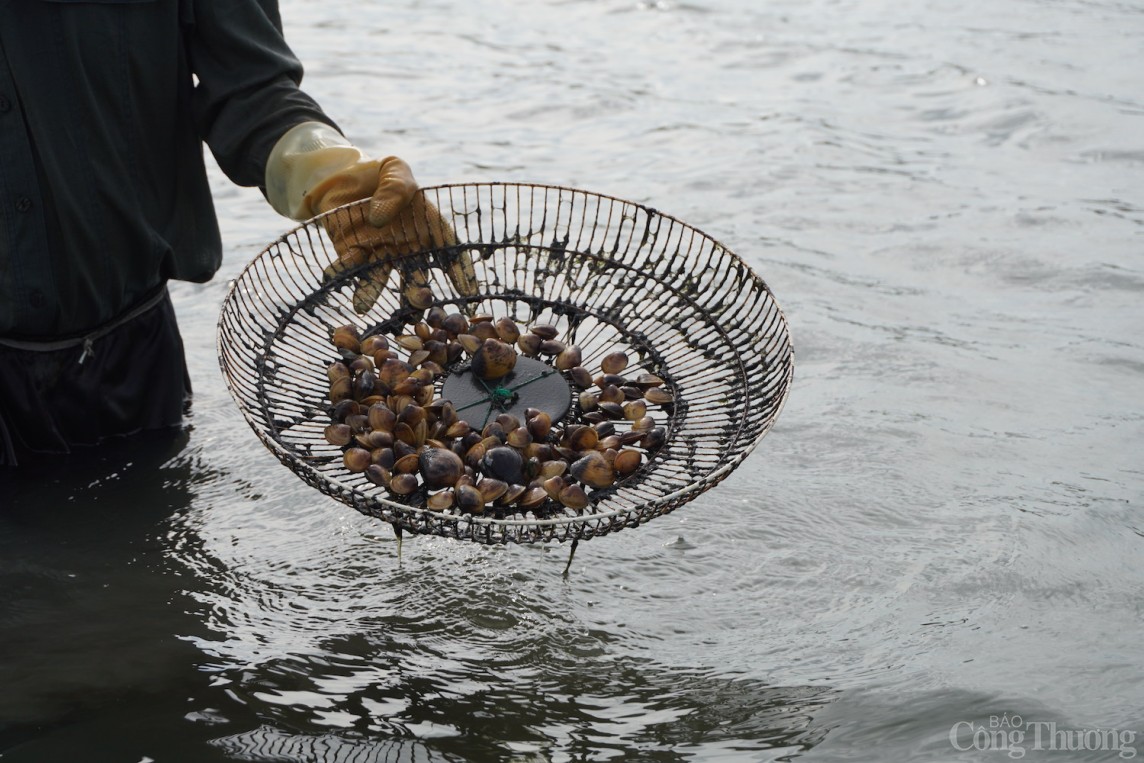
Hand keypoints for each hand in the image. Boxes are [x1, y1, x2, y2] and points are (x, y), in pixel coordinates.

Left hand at [265, 123, 477, 313]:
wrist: (343, 175)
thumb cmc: (378, 173)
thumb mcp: (394, 169)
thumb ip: (394, 188)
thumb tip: (380, 218)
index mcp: (427, 228)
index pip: (449, 252)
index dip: (461, 272)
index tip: (469, 292)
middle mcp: (406, 248)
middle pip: (416, 275)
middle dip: (417, 292)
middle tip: (419, 302)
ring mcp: (379, 254)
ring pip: (379, 278)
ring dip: (372, 291)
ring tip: (362, 304)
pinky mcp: (352, 254)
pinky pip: (347, 266)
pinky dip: (339, 272)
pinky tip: (332, 276)